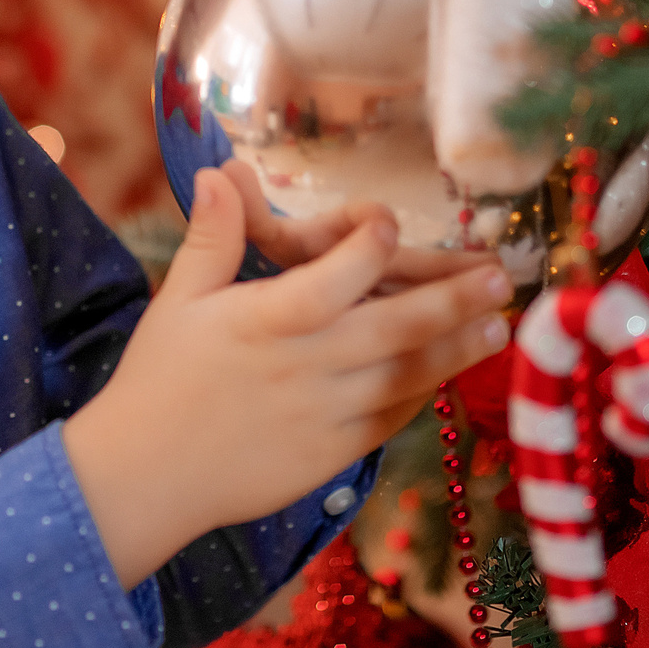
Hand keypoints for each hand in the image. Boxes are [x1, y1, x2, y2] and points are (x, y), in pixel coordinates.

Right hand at [64, 168, 512, 588]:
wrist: (148, 476)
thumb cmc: (159, 378)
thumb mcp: (178, 299)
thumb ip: (213, 236)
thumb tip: (220, 171)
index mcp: (264, 320)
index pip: (331, 277)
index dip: (366, 246)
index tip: (393, 221)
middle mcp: (303, 365)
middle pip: (390, 328)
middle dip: (451, 301)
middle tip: (500, 276)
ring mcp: (323, 414)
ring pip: (403, 377)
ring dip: (455, 350)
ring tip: (498, 328)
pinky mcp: (331, 454)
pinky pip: (389, 420)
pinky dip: (421, 394)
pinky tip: (446, 374)